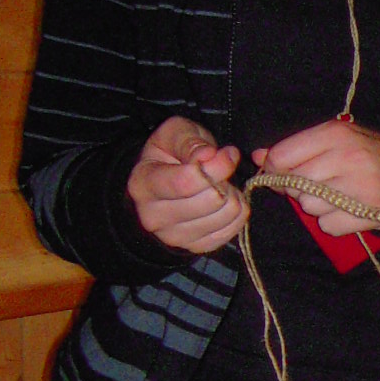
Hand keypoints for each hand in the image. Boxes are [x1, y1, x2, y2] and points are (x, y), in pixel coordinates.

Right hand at [128, 116, 244, 252]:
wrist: (163, 184)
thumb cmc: (169, 155)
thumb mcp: (174, 133)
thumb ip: (189, 141)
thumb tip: (210, 155)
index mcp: (143, 185)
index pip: (186, 182)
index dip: (215, 166)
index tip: (225, 154)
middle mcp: (154, 217)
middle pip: (212, 199)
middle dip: (223, 179)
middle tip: (218, 171)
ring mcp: (175, 237)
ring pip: (227, 213)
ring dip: (231, 194)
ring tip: (219, 185)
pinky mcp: (197, 247)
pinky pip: (234, 228)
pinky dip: (236, 211)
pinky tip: (222, 202)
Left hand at [254, 118, 379, 234]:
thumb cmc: (375, 156)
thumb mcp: (340, 140)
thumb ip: (299, 147)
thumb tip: (258, 157)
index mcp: (337, 133)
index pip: (283, 155)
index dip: (276, 169)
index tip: (285, 173)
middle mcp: (347, 156)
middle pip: (294, 184)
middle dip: (299, 189)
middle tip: (320, 185)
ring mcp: (358, 187)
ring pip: (309, 206)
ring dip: (318, 207)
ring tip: (339, 197)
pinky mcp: (366, 214)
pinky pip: (328, 226)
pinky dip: (334, 223)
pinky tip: (350, 211)